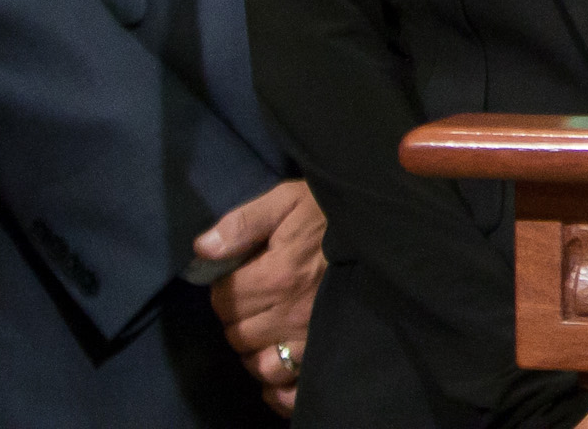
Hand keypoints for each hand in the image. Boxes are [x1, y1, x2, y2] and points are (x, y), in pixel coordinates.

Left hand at [194, 179, 323, 413]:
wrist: (386, 225)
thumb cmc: (333, 214)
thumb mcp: (288, 200)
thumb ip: (243, 222)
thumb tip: (202, 250)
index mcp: (276, 275)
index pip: (223, 299)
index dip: (225, 287)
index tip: (241, 275)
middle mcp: (290, 313)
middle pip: (238, 334)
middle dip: (239, 318)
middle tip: (256, 300)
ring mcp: (311, 337)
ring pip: (261, 364)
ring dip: (257, 350)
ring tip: (267, 331)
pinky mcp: (329, 351)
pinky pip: (294, 386)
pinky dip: (280, 388)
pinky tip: (277, 372)